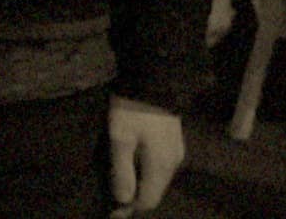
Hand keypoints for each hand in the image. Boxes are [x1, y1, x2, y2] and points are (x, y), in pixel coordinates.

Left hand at [108, 94, 184, 215]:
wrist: (154, 80)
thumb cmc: (132, 110)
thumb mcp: (120, 139)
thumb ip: (122, 171)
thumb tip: (122, 200)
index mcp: (161, 167)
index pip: (148, 200)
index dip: (129, 208)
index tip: (109, 209)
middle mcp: (173, 164)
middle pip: (154, 192)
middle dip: (134, 197)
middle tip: (110, 197)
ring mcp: (175, 153)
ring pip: (157, 179)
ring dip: (139, 184)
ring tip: (117, 182)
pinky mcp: (173, 142)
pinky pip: (158, 166)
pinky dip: (144, 171)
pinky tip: (130, 165)